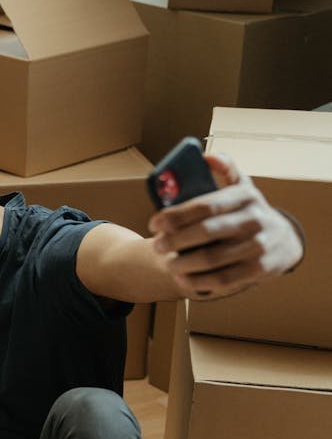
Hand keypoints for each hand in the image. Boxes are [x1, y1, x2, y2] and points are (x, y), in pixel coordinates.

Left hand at [148, 153, 303, 298]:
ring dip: (182, 264)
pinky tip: (182, 280)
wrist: (284, 240)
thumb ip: (225, 169)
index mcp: (245, 196)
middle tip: (157, 246)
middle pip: (205, 232)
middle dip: (174, 241)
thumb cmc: (248, 212)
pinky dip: (198, 282)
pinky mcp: (260, 269)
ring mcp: (258, 246)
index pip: (204, 205)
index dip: (175, 215)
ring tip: (168, 264)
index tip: (154, 223)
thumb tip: (207, 157)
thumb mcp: (242, 187)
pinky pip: (223, 279)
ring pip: (211, 259)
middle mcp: (254, 220)